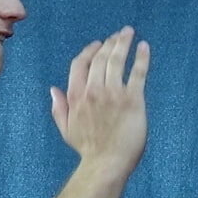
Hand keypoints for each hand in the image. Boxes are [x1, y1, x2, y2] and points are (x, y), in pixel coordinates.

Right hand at [50, 27, 148, 176]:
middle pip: (100, 58)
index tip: (98, 44)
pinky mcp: (133, 100)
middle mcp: (93, 90)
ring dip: (123, 43)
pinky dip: (141, 57)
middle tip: (119, 35)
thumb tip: (53, 89)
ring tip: (128, 33)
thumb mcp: (67, 129)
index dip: (89, 51)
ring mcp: (114, 94)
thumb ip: (59, 108)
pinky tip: (144, 47)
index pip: (80, 64)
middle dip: (110, 43)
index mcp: (76, 96)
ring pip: (117, 60)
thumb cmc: (89, 150)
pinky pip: (137, 72)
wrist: (107, 164)